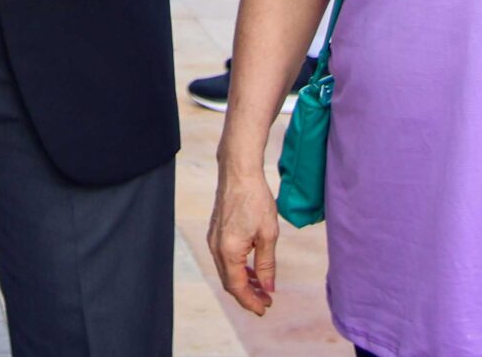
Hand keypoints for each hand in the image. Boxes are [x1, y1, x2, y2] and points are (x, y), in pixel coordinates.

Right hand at [208, 165, 280, 316]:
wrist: (238, 173)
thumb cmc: (255, 200)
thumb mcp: (268, 234)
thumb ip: (267, 264)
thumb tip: (268, 287)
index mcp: (229, 251)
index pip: (237, 287)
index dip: (251, 301)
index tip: (265, 309)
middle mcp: (216, 248)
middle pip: (229, 282)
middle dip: (247, 294)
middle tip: (266, 302)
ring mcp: (213, 240)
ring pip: (226, 271)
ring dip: (243, 282)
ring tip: (262, 288)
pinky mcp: (215, 233)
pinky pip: (225, 259)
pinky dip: (238, 268)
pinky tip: (251, 268)